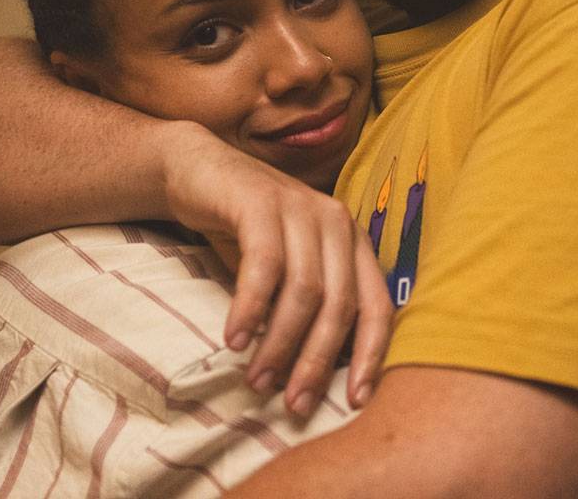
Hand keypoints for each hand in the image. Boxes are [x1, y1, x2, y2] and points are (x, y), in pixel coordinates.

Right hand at [160, 123, 392, 415]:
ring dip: (280, 344)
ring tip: (257, 380)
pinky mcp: (262, 203)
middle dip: (316, 362)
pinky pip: (264, 266)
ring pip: (303, 290)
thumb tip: (317, 383)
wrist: (200, 171)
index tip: (354, 401)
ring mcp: (301, 207)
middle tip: (293, 405)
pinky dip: (250, 308)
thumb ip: (309, 310)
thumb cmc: (248, 233)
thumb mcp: (288, 271)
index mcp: (353, 242)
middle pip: (339, 305)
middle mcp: (336, 221)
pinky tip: (234, 340)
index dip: (371, 356)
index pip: (377, 306)